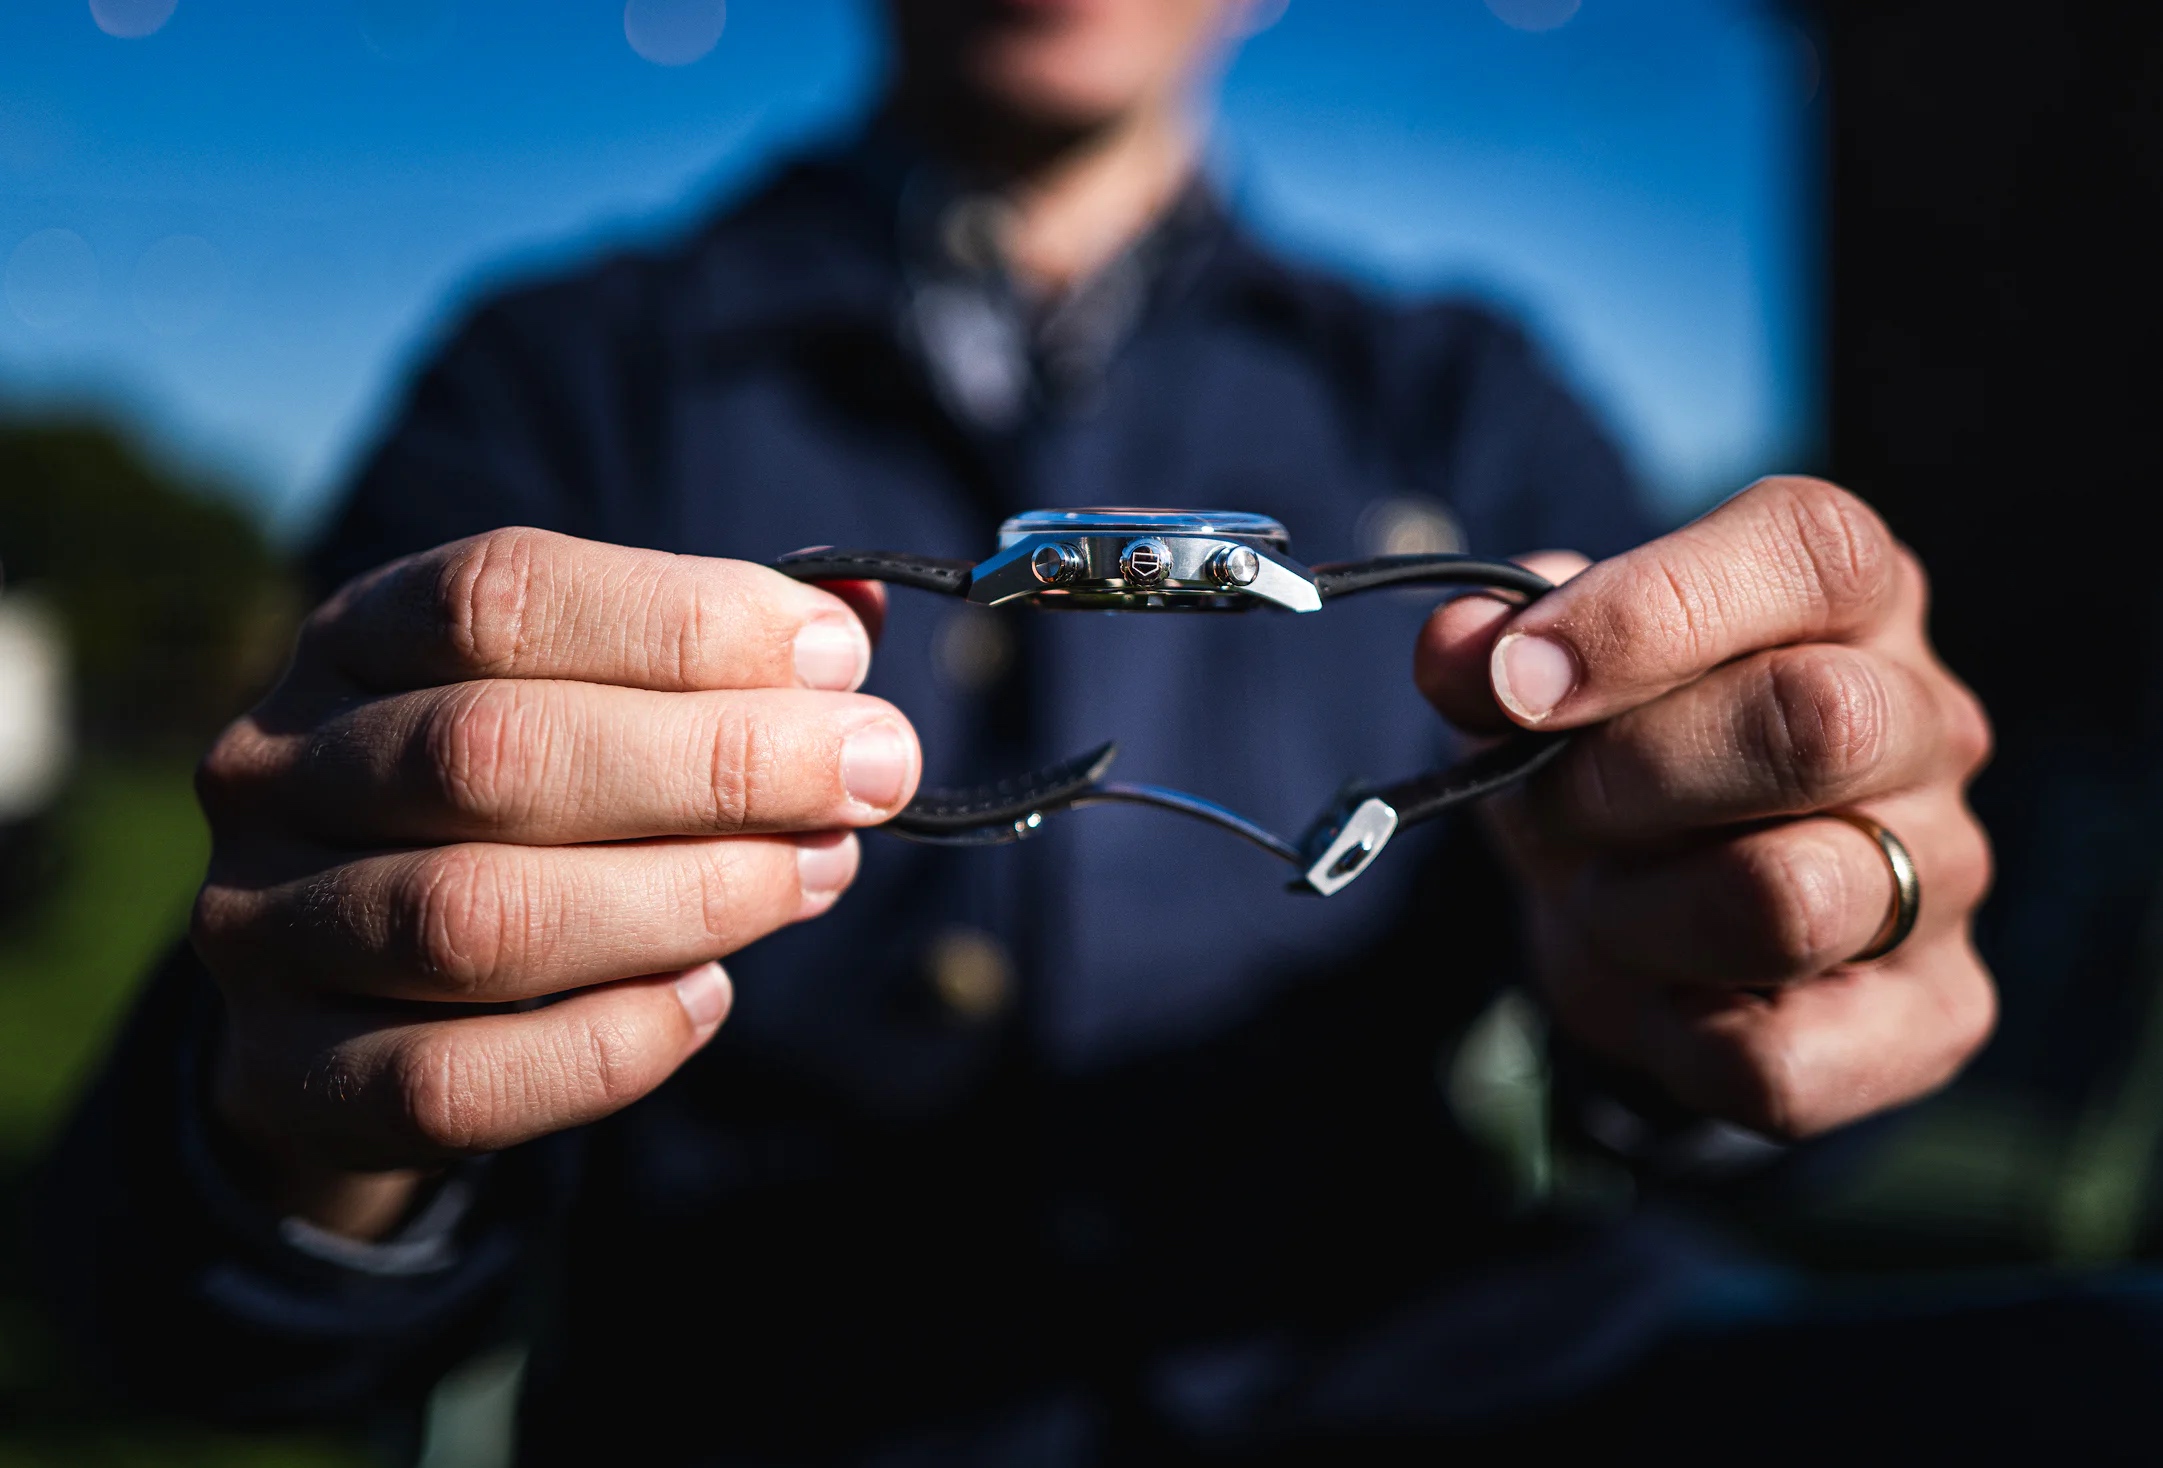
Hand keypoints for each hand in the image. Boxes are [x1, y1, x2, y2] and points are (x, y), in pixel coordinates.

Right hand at [191, 528, 917, 1234]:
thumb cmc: (520, 812)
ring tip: (815, 876)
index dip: (686, 620)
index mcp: (356, 639)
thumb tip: (856, 627)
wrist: (355, 993)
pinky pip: (454, 1082)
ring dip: (687, 897)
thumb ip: (708, 661)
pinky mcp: (290, 1077)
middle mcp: (279, 772)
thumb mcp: (588, 699)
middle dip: (719, 764)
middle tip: (872, 776)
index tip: (840, 662)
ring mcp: (264, 930)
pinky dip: (609, 1040)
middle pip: (495, 753)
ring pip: (477, 919)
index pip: (500, 596)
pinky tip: (707, 998)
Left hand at [1415, 478, 1994, 1138]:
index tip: (1520, 682)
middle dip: (1624, 777)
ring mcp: (1946, 872)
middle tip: (1553, 805)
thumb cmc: (1613, 765)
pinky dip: (1675, 1037)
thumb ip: (1492, 650)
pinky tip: (1663, 993)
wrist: (1653, 925)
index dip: (1647, 611)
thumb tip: (1460, 647)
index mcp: (1850, 599)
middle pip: (1816, 723)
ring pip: (1789, 899)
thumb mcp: (1538, 688)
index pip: (1810, 550)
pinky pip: (1781, 1058)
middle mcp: (1927, 722)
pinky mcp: (1934, 1015)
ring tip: (1605, 899)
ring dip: (1637, 912)